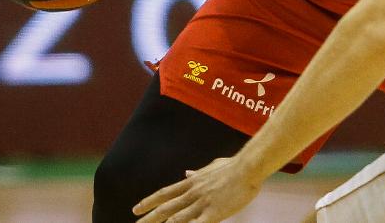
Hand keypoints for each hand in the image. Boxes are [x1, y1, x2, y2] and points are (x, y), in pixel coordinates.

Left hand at [132, 156, 263, 222]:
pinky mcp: (213, 212)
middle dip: (149, 218)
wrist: (248, 167)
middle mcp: (192, 193)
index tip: (136, 209)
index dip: (149, 202)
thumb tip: (186, 172)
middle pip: (166, 208)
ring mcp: (201, 203)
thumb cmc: (233, 166)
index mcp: (192, 182)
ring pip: (176, 218)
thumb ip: (198, 172)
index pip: (165, 193)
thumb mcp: (211, 167)